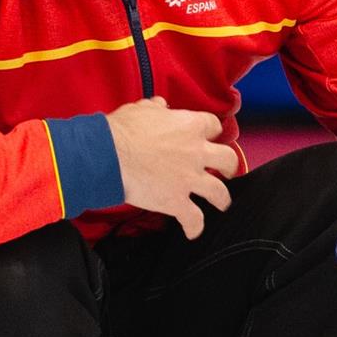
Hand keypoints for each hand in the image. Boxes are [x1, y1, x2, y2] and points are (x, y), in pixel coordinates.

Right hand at [104, 96, 235, 238]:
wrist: (107, 154)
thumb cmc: (121, 130)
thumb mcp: (141, 109)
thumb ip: (156, 108)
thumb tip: (161, 105)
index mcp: (190, 126)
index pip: (213, 125)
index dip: (210, 131)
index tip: (207, 136)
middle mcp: (196, 152)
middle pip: (228, 158)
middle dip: (228, 165)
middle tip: (225, 170)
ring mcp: (189, 178)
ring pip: (219, 192)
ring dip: (222, 199)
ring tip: (221, 203)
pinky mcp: (176, 201)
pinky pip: (193, 218)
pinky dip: (194, 226)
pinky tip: (193, 231)